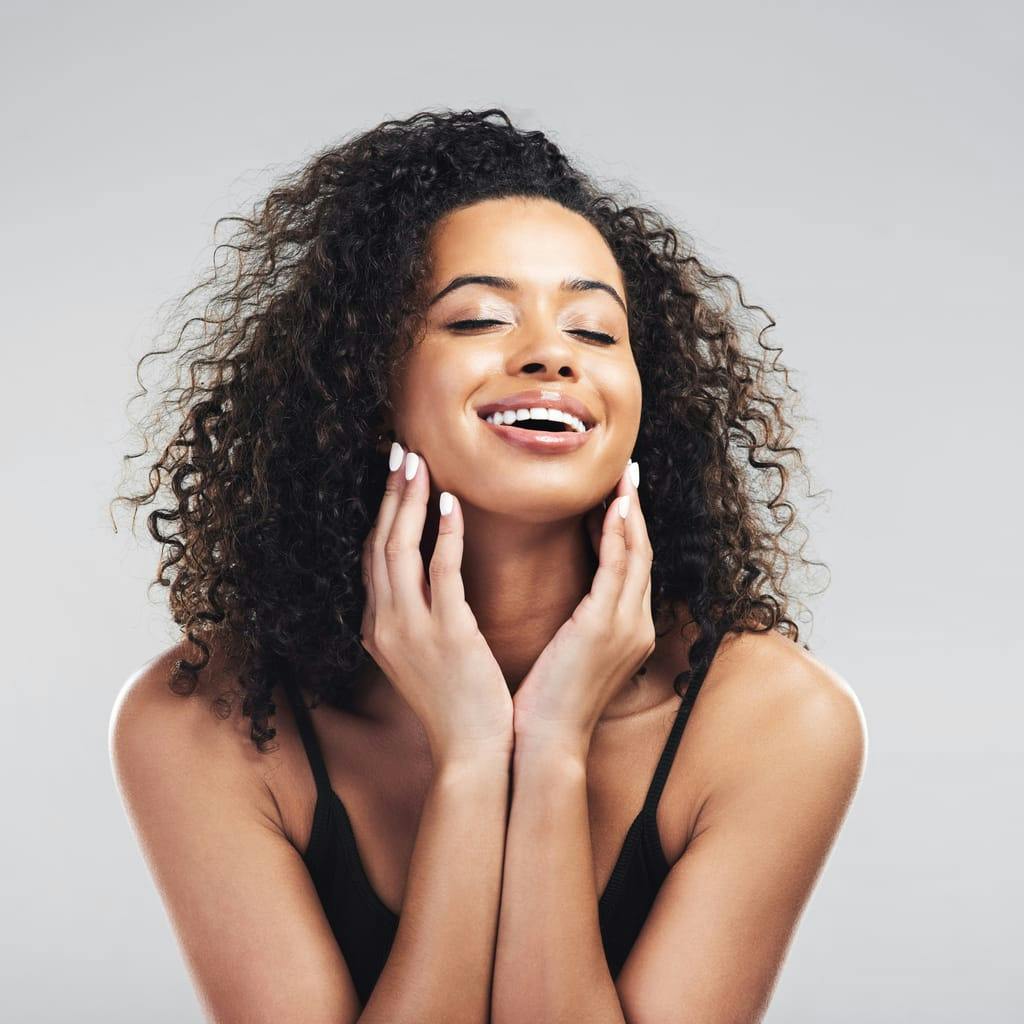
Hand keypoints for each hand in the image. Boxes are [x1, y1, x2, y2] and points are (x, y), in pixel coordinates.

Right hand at [360, 443, 513, 764]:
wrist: (472, 752)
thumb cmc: (457, 700)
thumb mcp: (425, 654)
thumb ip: (418, 615)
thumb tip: (430, 576)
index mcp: (378, 628)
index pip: (371, 558)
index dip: (380, 513)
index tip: (394, 476)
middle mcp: (384, 625)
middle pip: (379, 545)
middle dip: (388, 495)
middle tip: (400, 451)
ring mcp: (411, 631)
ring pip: (400, 551)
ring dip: (408, 503)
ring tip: (418, 463)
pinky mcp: (447, 636)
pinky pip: (441, 574)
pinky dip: (443, 535)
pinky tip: (451, 504)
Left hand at [512, 459, 655, 750]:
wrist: (543, 744)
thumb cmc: (545, 703)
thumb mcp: (567, 657)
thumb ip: (576, 626)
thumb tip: (566, 602)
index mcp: (628, 634)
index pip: (630, 570)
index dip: (627, 531)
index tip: (615, 498)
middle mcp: (636, 627)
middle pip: (642, 555)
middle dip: (635, 512)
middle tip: (626, 474)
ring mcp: (626, 627)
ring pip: (636, 555)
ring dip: (630, 512)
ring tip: (621, 479)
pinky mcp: (605, 628)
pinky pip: (617, 569)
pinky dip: (618, 535)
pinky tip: (612, 507)